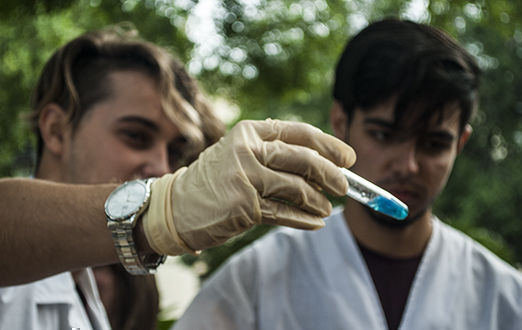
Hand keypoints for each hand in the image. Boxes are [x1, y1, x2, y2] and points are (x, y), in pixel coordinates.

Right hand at [142, 119, 355, 254]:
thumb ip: (273, 155)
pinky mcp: (244, 205)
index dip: (329, 145)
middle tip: (344, 186)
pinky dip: (305, 220)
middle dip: (331, 174)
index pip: (299, 133)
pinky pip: (284, 213)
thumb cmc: (213, 182)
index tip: (348, 158)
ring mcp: (245, 177)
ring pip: (297, 188)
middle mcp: (247, 149)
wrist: (174, 207)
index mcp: (249, 132)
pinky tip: (316, 223)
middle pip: (303, 159)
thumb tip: (321, 166)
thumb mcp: (239, 156)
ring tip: (327, 209)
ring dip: (318, 201)